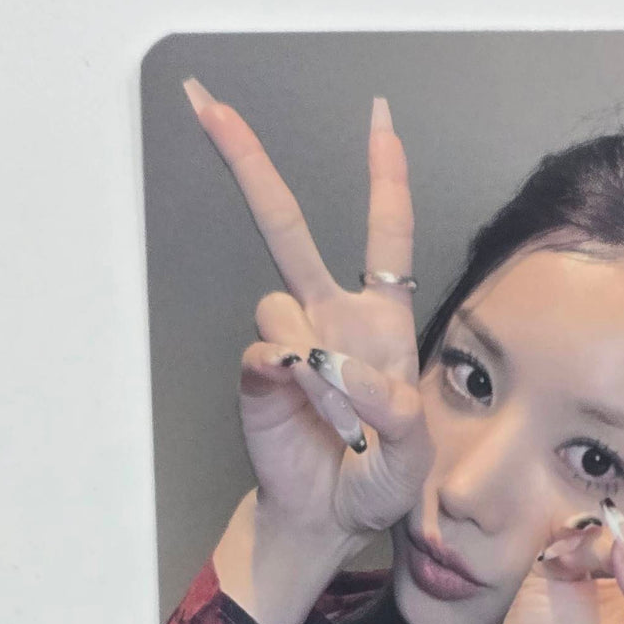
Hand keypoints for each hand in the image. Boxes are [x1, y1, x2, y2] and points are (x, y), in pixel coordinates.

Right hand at [183, 81, 431, 619]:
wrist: (329, 518)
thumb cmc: (377, 478)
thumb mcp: (413, 453)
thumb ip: (394, 409)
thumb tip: (340, 368)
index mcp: (380, 320)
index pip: (386, 234)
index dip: (385, 176)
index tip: (379, 118)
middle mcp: (330, 316)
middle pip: (286, 227)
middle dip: (248, 164)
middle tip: (209, 105)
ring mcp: (289, 341)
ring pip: (283, 305)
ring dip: (319, 362)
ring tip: (341, 417)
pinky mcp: (258, 372)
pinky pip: (267, 351)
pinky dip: (293, 379)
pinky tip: (309, 408)